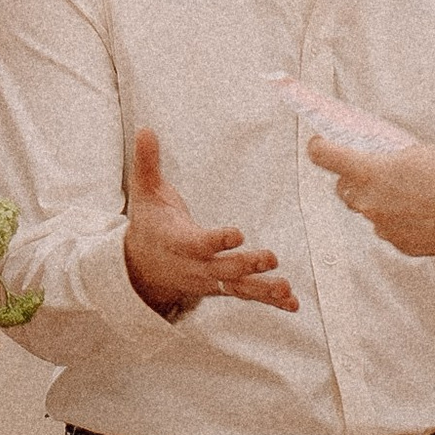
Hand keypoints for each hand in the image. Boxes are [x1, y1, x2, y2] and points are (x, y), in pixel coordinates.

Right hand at [123, 128, 297, 317]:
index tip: (237, 234)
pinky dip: (270, 300)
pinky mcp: (222, 288)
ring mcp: (210, 280)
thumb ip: (148, 163)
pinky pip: (247, 295)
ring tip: (286, 290)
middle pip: (223, 268)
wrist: (141, 268)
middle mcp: (195, 266)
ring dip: (263, 289)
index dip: (217, 240)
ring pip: (238, 287)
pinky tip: (293, 303)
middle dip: (246, 265)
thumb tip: (146, 130)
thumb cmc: (150, 225)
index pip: (198, 243)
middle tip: (271, 258)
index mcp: (178, 242)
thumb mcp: (145, 193)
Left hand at [308, 129, 434, 256]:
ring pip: (368, 210)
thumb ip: (391, 158)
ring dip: (380, 202)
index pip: (325, 156)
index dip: (319, 148)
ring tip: (409, 195)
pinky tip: (419, 214)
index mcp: (368, 172)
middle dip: (355, 180)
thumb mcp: (418, 152)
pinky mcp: (396, 243)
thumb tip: (386, 162)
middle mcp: (366, 201)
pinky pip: (388, 229)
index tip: (320, 145)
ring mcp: (379, 225)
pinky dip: (398, 221)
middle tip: (376, 172)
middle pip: (344, 189)